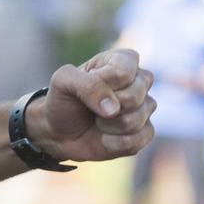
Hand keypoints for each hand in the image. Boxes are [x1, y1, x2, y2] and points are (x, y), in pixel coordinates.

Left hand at [25, 49, 155, 162]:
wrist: (58, 131)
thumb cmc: (64, 99)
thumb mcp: (63, 82)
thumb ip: (88, 85)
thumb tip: (114, 109)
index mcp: (124, 60)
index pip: (124, 72)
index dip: (101, 84)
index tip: (86, 84)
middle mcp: (140, 82)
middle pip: (134, 97)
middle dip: (104, 108)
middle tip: (91, 107)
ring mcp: (145, 108)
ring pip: (135, 121)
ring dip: (107, 126)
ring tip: (97, 121)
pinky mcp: (145, 132)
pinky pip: (136, 141)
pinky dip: (112, 143)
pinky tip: (104, 137)